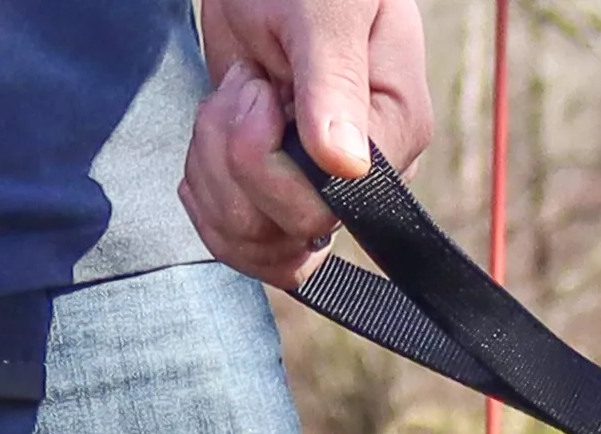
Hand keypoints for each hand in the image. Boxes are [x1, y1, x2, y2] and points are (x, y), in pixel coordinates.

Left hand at [184, 0, 434, 289]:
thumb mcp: (324, 8)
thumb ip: (334, 81)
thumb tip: (346, 164)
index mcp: (394, 133)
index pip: (331, 207)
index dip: (273, 165)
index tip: (260, 90)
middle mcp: (363, 177)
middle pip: (291, 234)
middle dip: (237, 163)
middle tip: (243, 85)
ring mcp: (320, 191)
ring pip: (258, 244)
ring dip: (215, 172)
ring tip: (228, 100)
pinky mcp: (278, 195)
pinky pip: (238, 240)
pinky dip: (206, 190)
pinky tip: (213, 134)